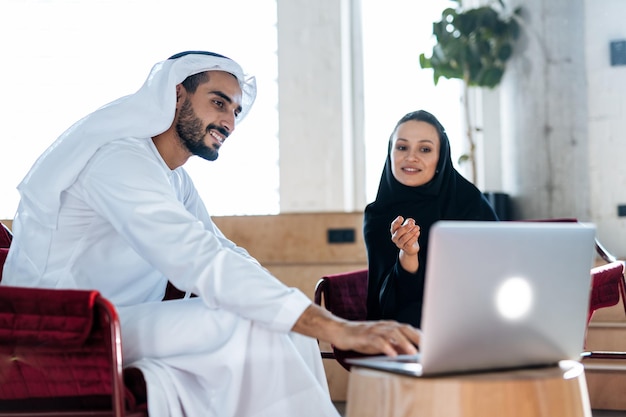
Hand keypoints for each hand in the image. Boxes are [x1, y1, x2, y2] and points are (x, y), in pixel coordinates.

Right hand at [292, 304, 420, 356]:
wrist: (340, 331)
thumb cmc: (361, 338)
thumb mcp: (380, 342)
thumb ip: (394, 345)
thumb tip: (411, 353)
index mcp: (389, 326)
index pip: (409, 329)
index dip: (421, 336)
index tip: (433, 345)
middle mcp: (384, 325)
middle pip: (404, 329)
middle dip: (417, 338)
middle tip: (429, 348)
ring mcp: (374, 329)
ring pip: (392, 333)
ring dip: (404, 343)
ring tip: (413, 352)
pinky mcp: (364, 335)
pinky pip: (377, 340)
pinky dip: (386, 347)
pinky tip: (392, 354)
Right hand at [390, 216, 419, 254]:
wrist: (410, 247)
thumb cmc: (408, 234)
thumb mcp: (409, 226)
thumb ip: (409, 222)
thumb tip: (411, 221)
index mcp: (394, 231)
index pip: (393, 226)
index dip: (397, 222)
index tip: (401, 218)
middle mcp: (395, 238)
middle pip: (398, 232)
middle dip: (405, 227)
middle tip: (412, 223)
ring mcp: (399, 244)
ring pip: (404, 238)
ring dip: (411, 232)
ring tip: (417, 227)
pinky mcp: (406, 248)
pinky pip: (409, 243)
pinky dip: (414, 238)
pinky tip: (418, 233)